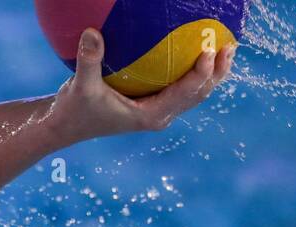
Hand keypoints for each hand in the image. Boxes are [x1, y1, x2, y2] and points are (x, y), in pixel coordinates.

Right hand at [44, 28, 235, 143]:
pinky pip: (181, 85)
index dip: (201, 73)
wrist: (64, 126)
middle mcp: (159, 115)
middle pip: (199, 93)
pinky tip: (195, 47)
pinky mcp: (152, 103)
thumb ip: (89, 61)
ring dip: (212, 72)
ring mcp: (158, 110)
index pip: (185, 93)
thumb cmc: (73, 110)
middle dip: (217, 72)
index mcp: (150, 116)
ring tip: (225, 47)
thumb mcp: (79, 87)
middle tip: (230, 46)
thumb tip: (92, 32)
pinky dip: (193, 69)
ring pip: (195, 92)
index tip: (208, 50)